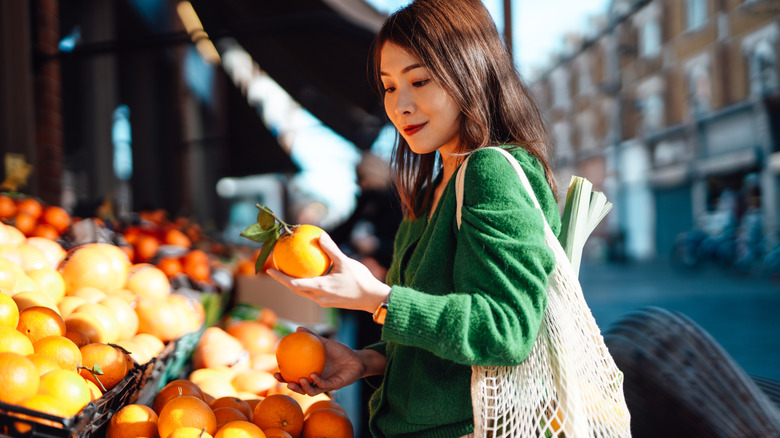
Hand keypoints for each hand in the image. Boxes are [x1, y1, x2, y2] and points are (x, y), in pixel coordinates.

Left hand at [267, 232, 390, 312]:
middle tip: (275, 268)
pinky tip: (309, 274)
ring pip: (304, 292)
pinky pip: (313, 292)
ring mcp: (324, 301)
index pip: (294, 284)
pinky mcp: (329, 302)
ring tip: (288, 271)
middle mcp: (319, 297)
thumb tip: (320, 235)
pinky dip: (306, 284)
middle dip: (283, 280)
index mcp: (320, 288)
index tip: (269, 269)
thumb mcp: (345, 262)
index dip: (280, 278)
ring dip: (294, 283)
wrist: (372, 298)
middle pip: (295, 289)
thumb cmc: (360, 280)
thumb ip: (331, 249)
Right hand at [274, 327, 367, 396]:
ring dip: (303, 387)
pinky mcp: (333, 386)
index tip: (276, 371)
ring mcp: (324, 385)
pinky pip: (323, 386)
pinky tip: (313, 376)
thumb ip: (312, 337)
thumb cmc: (340, 352)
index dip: (284, 376)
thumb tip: (297, 328)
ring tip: (299, 380)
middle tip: (282, 379)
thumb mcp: (325, 343)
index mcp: (310, 371)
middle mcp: (315, 381)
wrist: (357, 359)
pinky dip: (317, 381)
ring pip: (310, 391)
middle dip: (289, 385)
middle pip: (299, 387)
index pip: (294, 376)